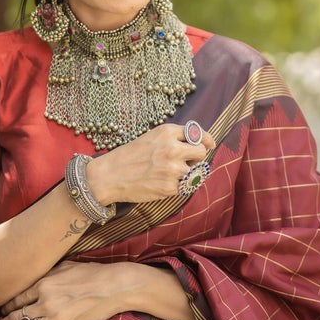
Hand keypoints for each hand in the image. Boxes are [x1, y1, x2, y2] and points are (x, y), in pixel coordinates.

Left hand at [0, 260, 129, 319]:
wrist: (112, 286)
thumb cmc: (90, 273)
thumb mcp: (64, 266)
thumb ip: (46, 275)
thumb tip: (31, 279)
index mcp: (44, 283)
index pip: (16, 298)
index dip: (5, 306)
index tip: (1, 309)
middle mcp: (46, 301)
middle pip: (17, 316)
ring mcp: (55, 318)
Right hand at [87, 122, 214, 205]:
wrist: (109, 175)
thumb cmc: (129, 155)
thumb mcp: (150, 137)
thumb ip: (172, 138)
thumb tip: (196, 143)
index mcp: (167, 132)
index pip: (197, 134)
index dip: (206, 140)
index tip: (210, 144)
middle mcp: (173, 148)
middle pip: (201, 153)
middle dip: (196, 158)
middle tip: (186, 162)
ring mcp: (173, 168)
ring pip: (194, 172)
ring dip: (187, 173)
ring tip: (169, 174)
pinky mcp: (170, 187)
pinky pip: (184, 187)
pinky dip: (177, 186)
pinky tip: (162, 183)